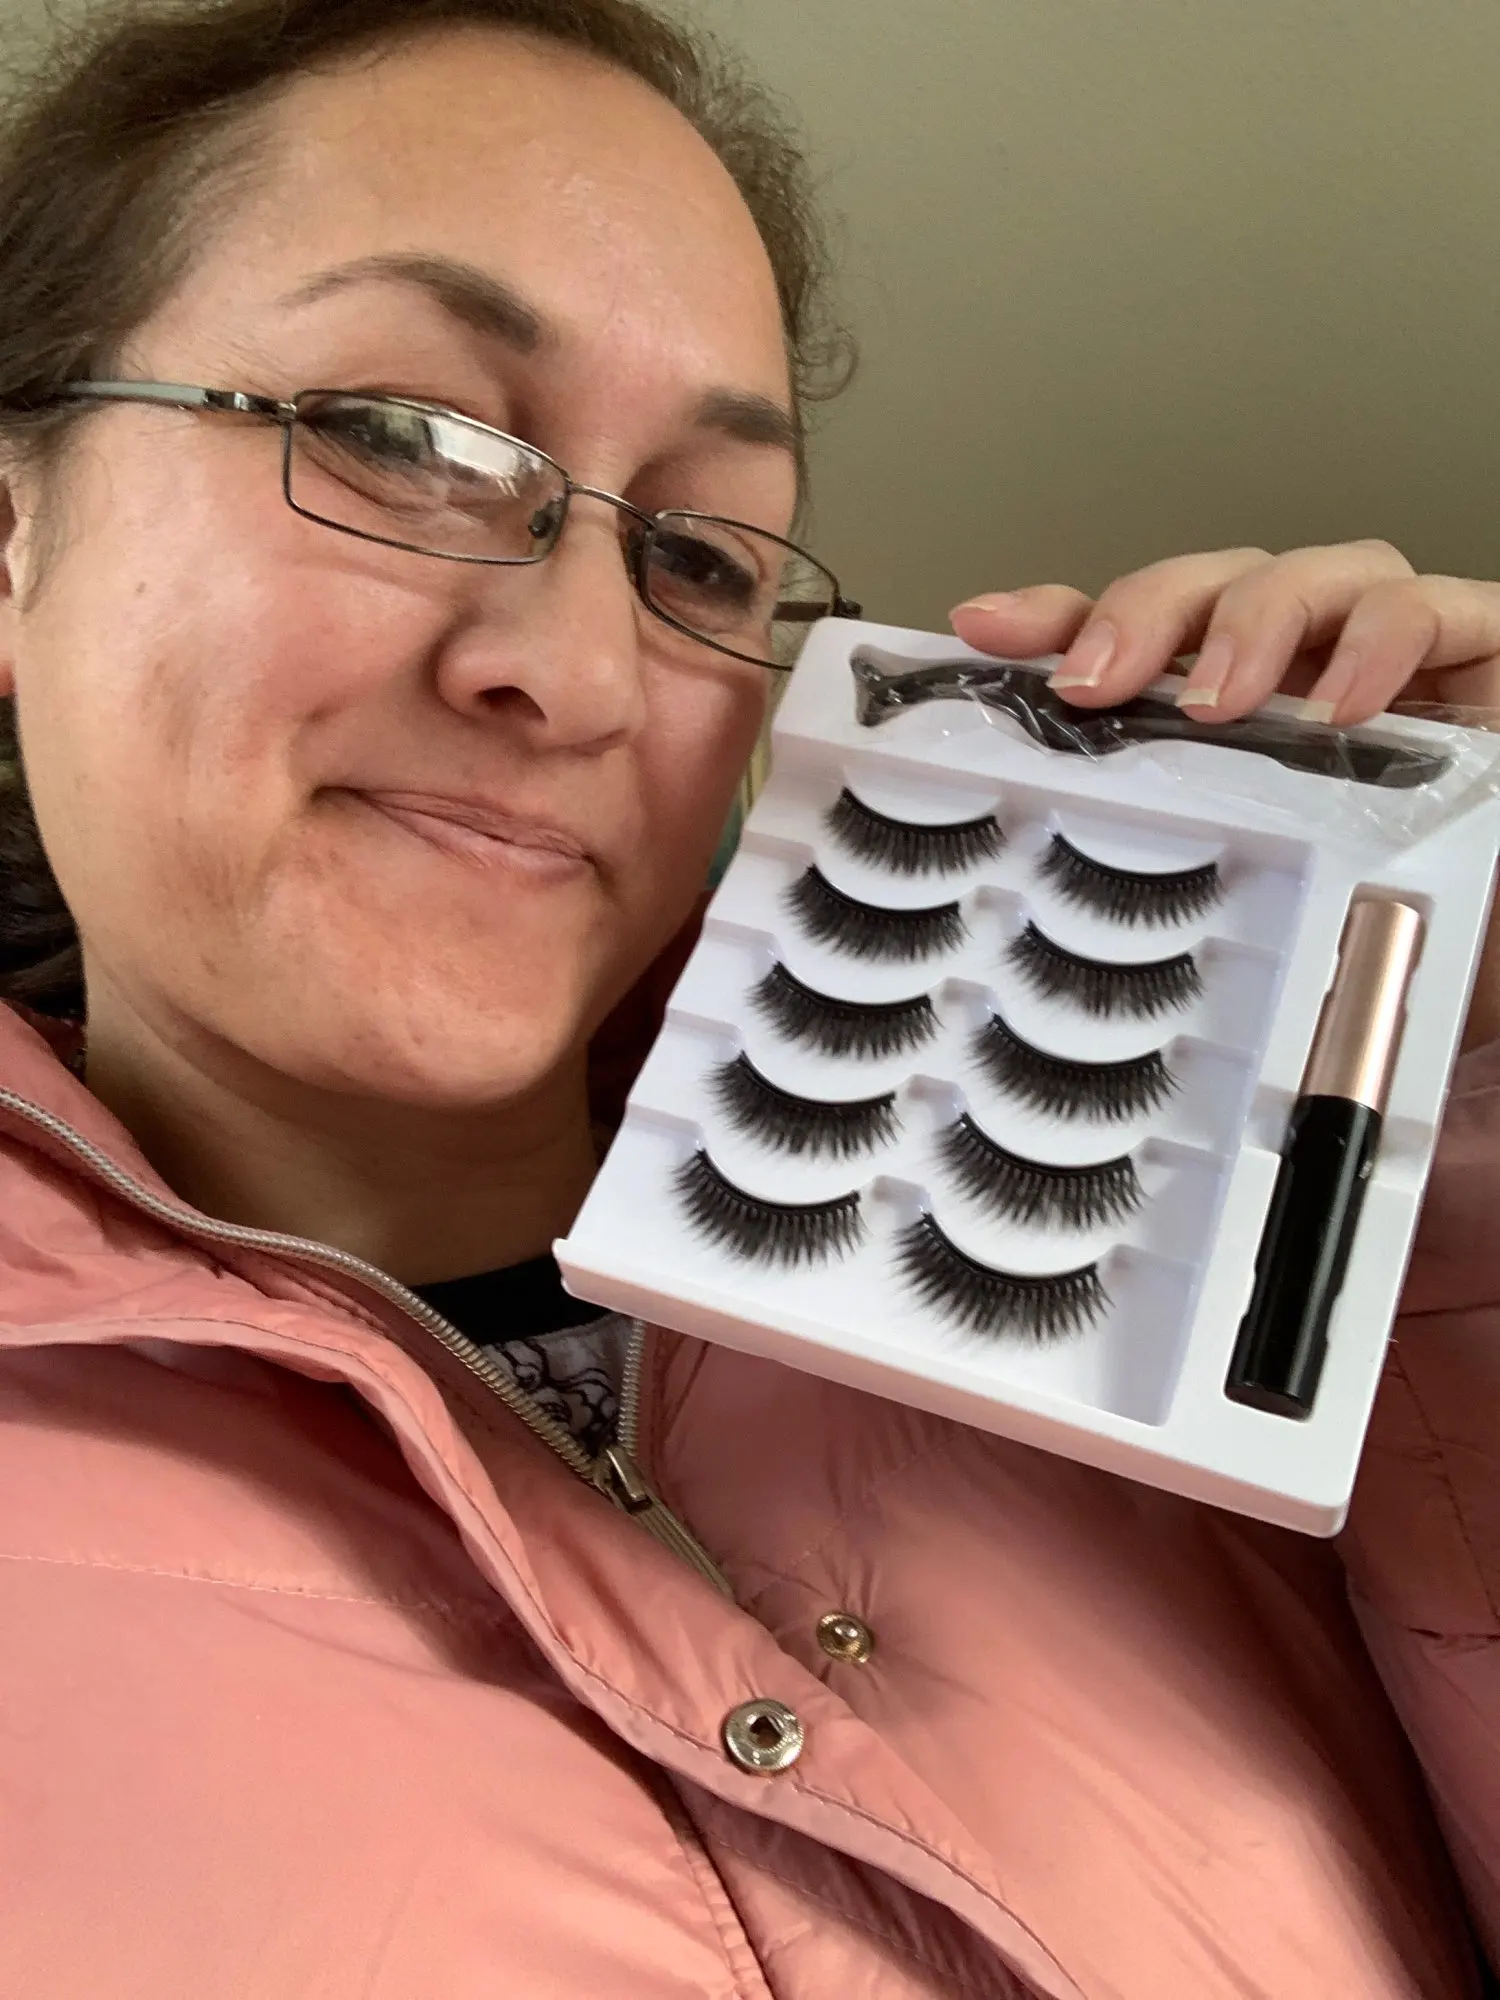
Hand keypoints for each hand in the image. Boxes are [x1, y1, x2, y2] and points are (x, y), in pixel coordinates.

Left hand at [949, 542, 1499, 1045]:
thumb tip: (1041, 842)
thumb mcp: (1249, 881)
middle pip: (1215, 586)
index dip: (1058, 618)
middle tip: (1098, 683)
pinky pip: (1430, 610)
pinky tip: (1341, 706)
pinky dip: (1382, 641)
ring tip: (1213, 704)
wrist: (1480, 948)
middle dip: (1145, 616)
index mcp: (1238, 704)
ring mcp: (1389, 649)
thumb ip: (1164, 842)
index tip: (980, 629)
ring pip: (1315, 574)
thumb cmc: (1368, 912)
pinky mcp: (1478, 648)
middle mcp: (1308, 663)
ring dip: (1252, 623)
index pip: (1137, 635)